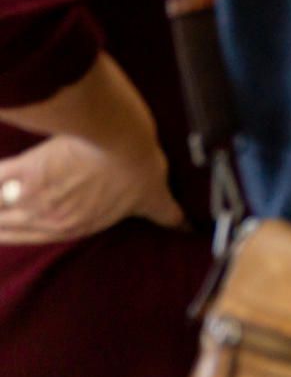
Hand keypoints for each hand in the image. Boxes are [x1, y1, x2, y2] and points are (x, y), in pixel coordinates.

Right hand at [0, 135, 181, 244]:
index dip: (21, 234)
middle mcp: (49, 219)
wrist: (121, 139)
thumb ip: (163, 211)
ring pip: (0, 211)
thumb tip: (186, 226)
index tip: (7, 231)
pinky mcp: (23, 173)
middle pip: (11, 228)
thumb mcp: (152, 194)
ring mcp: (33, 198)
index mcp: (78, 226)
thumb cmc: (140, 166)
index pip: (41, 237)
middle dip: (1, 223)